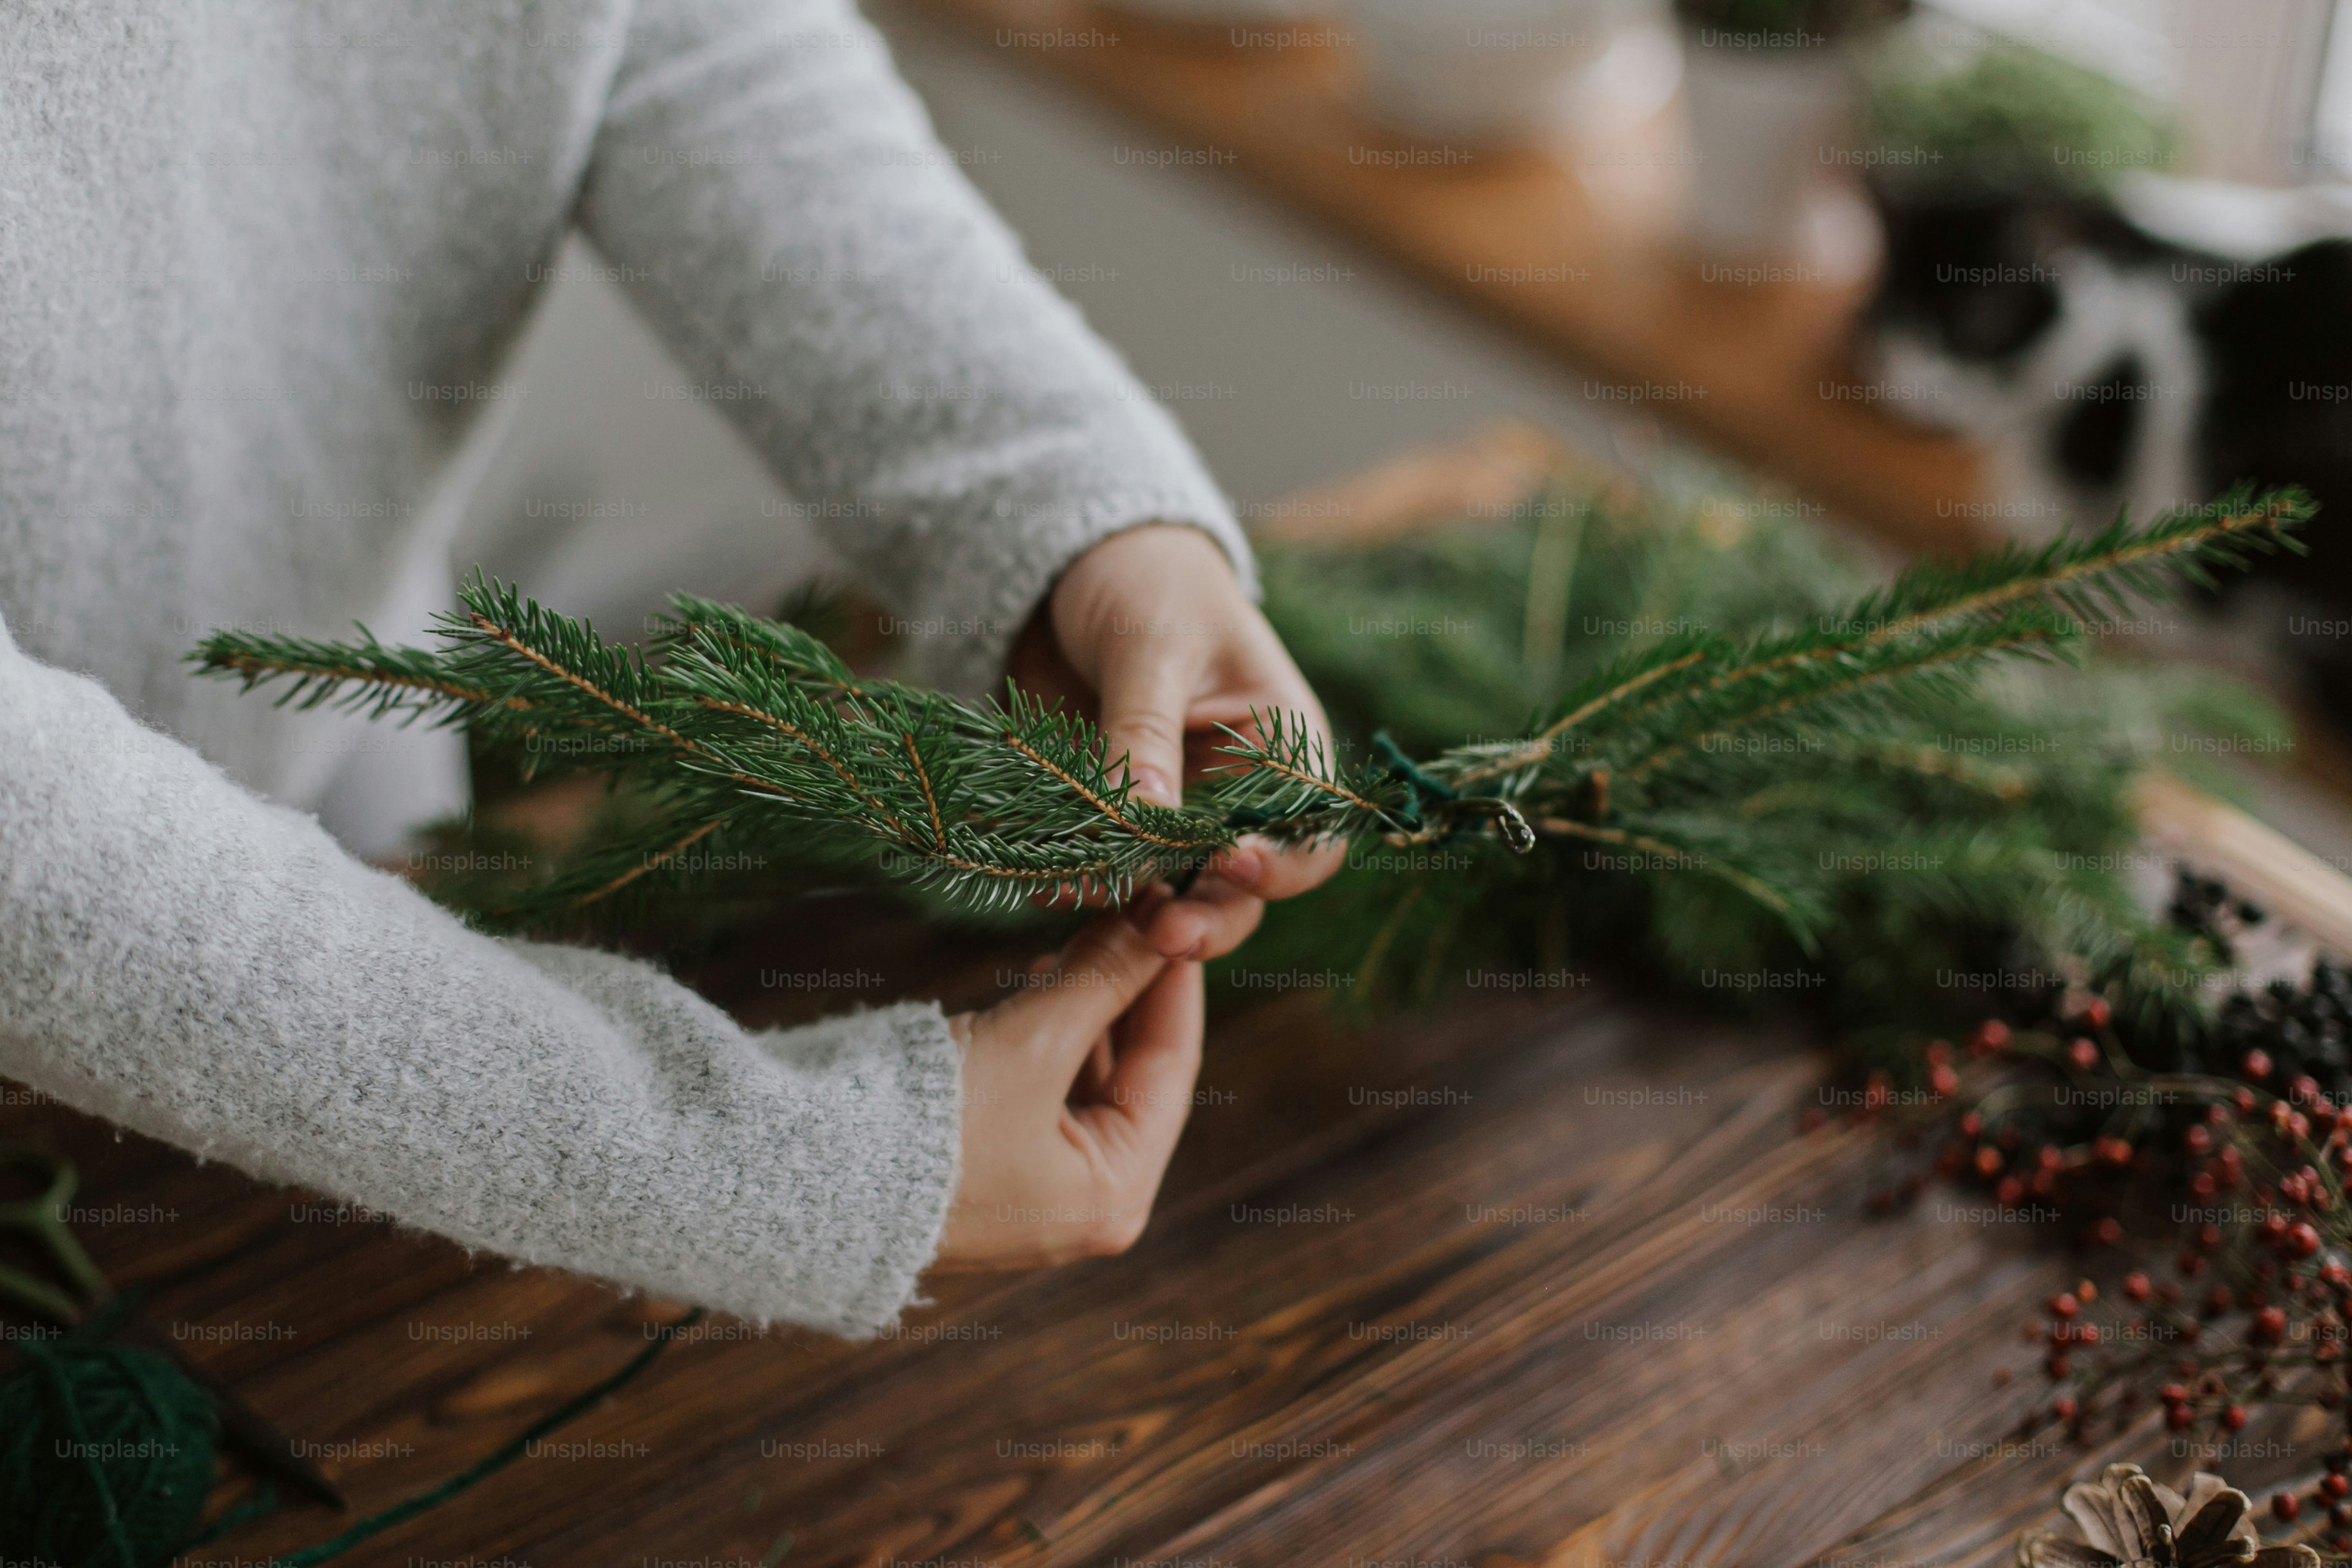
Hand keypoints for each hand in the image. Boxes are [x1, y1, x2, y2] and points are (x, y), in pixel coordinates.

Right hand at [935, 901, 1202, 1268]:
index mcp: (1116, 1195)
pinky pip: (1048, 1086)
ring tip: (1083, 933)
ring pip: (1091, 1072)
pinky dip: (1052, 1030)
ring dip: (1090, 1001)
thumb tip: (1158, 912)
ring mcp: (1041, 1187)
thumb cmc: (925, 1128)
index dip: (1175, 979)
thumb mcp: (1031, 1043)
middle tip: (1132, 909)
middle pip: (1136, 1070)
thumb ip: (1102, 975)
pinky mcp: (997, 1164)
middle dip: (1130, 987)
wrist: (800, 1179)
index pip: (1174, 1066)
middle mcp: (1090, 1201)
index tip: (1178, 910)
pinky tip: (1043, 976)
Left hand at [1008, 523, 1345, 962]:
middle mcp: (1235, 796)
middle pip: (1240, 890)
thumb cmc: (1147, 582)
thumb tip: (1142, 821)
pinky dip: (1078, 886)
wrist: (1075, 566)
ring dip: (1133, 911)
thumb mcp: (1151, 647)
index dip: (1279, 865)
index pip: (1307, 836)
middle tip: (1161, 934)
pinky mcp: (1112, 819)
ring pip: (1169, 893)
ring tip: (1082, 900)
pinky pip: (1102, 872)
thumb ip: (1145, 734)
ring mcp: (1172, 815)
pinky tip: (1046, 884)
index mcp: (1282, 748)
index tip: (1228, 864)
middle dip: (1205, 918)